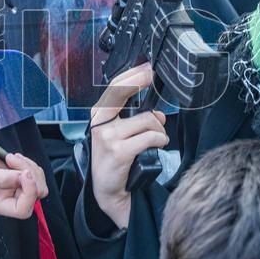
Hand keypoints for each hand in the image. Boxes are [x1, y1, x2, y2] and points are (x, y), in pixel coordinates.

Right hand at [0, 149, 48, 218]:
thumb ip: (0, 177)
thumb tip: (23, 178)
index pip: (22, 210)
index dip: (30, 192)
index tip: (24, 172)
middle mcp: (9, 201)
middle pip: (35, 196)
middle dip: (29, 174)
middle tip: (10, 158)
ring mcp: (17, 191)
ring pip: (39, 185)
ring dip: (30, 167)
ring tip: (11, 157)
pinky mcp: (22, 182)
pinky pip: (37, 176)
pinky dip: (29, 164)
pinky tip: (15, 159)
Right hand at [89, 63, 167, 229]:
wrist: (109, 190)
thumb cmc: (115, 160)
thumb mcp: (119, 135)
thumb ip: (135, 120)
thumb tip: (158, 113)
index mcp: (99, 117)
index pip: (113, 89)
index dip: (130, 76)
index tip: (146, 68)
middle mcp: (100, 125)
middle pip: (121, 93)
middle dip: (139, 80)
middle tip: (152, 76)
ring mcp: (108, 138)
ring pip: (146, 120)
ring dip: (159, 130)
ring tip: (157, 140)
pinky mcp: (119, 151)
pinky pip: (150, 137)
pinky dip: (159, 140)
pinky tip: (157, 146)